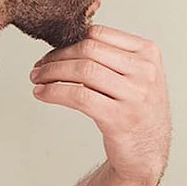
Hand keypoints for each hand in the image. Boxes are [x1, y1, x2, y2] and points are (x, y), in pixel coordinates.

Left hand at [30, 24, 170, 185]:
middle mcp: (145, 72)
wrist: (147, 151)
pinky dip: (54, 93)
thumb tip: (68, 42)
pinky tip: (43, 94)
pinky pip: (78, 96)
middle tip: (39, 67)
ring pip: (83, 71)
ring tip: (37, 80)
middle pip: (89, 50)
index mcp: (149, 54)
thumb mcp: (138, 75)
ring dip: (51, 73)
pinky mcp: (119, 117)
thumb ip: (113, 56)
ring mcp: (135, 95)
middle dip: (56, 57)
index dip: (69, 41)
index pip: (99, 34)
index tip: (53, 52)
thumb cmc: (137, 111)